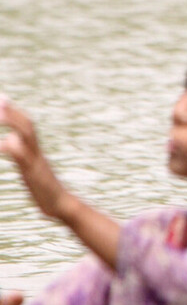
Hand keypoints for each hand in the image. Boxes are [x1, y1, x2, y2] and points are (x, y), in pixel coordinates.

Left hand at [0, 98, 73, 221]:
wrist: (61, 205)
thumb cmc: (44, 188)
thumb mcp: (28, 167)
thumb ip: (18, 152)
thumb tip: (7, 140)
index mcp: (34, 150)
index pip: (25, 124)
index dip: (14, 111)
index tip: (3, 98)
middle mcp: (35, 151)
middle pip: (27, 125)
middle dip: (13, 112)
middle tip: (1, 98)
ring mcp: (35, 161)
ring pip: (26, 136)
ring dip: (13, 123)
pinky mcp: (33, 172)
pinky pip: (22, 157)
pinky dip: (12, 147)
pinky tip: (3, 144)